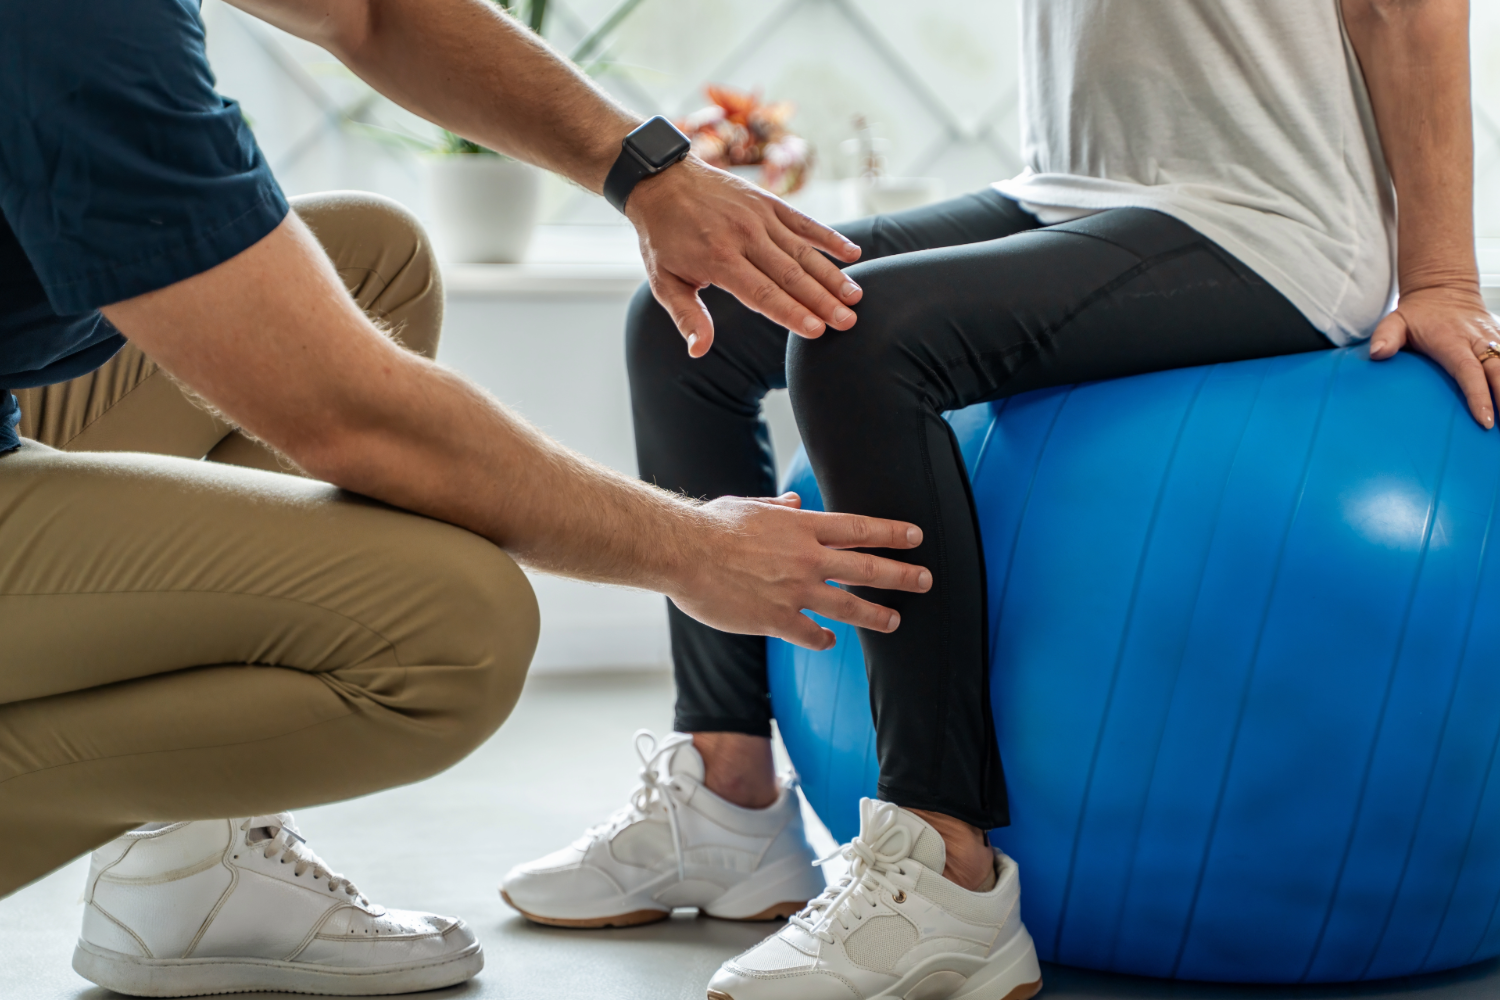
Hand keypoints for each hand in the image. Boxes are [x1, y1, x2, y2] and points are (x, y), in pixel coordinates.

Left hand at [625, 157, 863, 357]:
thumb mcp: (664, 280)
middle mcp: (744, 236)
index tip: (817, 330)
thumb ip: (687, 316)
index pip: (762, 294)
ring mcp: (759, 217)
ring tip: (856, 296)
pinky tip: (853, 254)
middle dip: (822, 301)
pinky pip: (804, 222)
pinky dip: (829, 238)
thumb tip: (699, 350)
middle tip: (848, 322)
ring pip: (803, 251)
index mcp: (718, 260)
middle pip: (790, 275)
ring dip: (832, 275)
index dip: (791, 313)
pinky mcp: (768, 202)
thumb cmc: (663, 238)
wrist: (662, 181)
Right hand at [670, 493, 931, 650]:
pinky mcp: (776, 619)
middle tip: (925, 579)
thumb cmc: (711, 525)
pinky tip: (828, 641)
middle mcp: (807, 559)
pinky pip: (810, 633)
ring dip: (876, 614)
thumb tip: (795, 501)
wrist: (682, 552)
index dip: (892, 533)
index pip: (860, 529)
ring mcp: (794, 591)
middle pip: (866, 568)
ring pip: (849, 606)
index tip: (915, 537)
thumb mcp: (748, 506)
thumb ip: (777, 507)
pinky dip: (822, 638)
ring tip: (895, 620)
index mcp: (802, 527)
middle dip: (901, 574)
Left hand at [1369, 285, 1499, 427]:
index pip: (1468, 371)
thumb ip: (1385, 337)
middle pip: (1499, 371)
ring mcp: (1492, 338)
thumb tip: (1377, 354)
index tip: (1485, 419)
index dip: (1479, 395)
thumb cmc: (1416, 314)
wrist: (1443, 289)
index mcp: (1451, 340)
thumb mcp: (1395, 321)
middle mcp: (1477, 339)